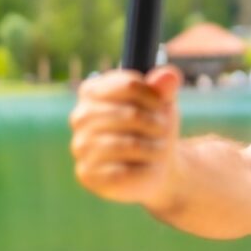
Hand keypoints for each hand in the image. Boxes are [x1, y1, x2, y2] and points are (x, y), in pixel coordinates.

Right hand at [69, 65, 182, 209]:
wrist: (157, 165)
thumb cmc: (154, 127)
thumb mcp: (163, 103)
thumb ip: (164, 87)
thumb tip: (170, 75)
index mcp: (93, 91)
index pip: (128, 85)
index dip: (153, 96)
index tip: (162, 105)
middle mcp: (80, 117)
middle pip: (129, 114)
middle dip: (155, 124)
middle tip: (162, 131)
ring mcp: (81, 146)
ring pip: (128, 145)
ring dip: (154, 148)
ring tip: (158, 149)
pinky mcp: (87, 174)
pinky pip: (124, 171)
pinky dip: (145, 169)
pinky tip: (147, 167)